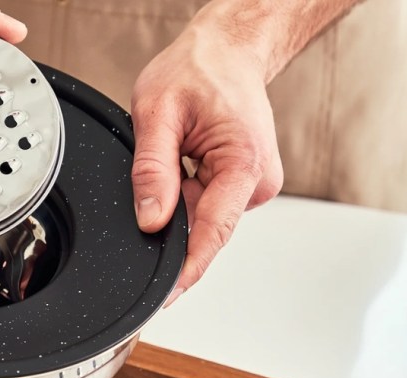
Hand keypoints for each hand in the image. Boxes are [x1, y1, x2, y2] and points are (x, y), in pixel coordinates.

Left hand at [130, 24, 282, 304]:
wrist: (228, 51)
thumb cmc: (200, 69)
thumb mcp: (156, 112)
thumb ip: (151, 170)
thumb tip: (150, 220)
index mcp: (243, 162)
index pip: (212, 232)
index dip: (185, 269)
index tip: (164, 297)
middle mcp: (256, 181)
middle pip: (203, 228)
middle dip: (171, 221)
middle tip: (160, 170)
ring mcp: (252, 186)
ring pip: (202, 219)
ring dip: (178, 202)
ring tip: (176, 153)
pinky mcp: (242, 186)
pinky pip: (205, 206)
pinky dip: (186, 195)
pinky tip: (184, 163)